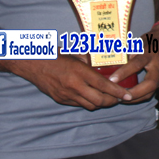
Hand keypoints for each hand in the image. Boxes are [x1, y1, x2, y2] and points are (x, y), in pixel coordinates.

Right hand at [18, 56, 132, 109]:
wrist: (31, 64)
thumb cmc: (53, 55)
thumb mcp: (74, 53)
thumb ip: (88, 60)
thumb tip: (102, 63)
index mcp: (79, 71)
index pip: (103, 85)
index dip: (118, 91)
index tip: (127, 95)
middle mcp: (74, 85)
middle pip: (99, 100)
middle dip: (112, 101)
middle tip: (119, 97)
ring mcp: (67, 95)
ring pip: (90, 105)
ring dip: (101, 103)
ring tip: (107, 97)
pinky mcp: (61, 100)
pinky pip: (79, 105)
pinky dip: (88, 102)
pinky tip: (91, 96)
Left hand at [110, 27, 158, 103]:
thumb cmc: (151, 40)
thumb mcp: (139, 42)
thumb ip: (129, 53)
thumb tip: (116, 62)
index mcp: (150, 53)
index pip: (137, 64)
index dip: (124, 72)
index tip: (112, 80)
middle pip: (149, 84)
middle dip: (134, 93)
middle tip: (120, 97)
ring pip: (151, 91)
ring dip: (136, 98)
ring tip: (121, 100)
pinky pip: (151, 92)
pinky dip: (139, 97)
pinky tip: (129, 98)